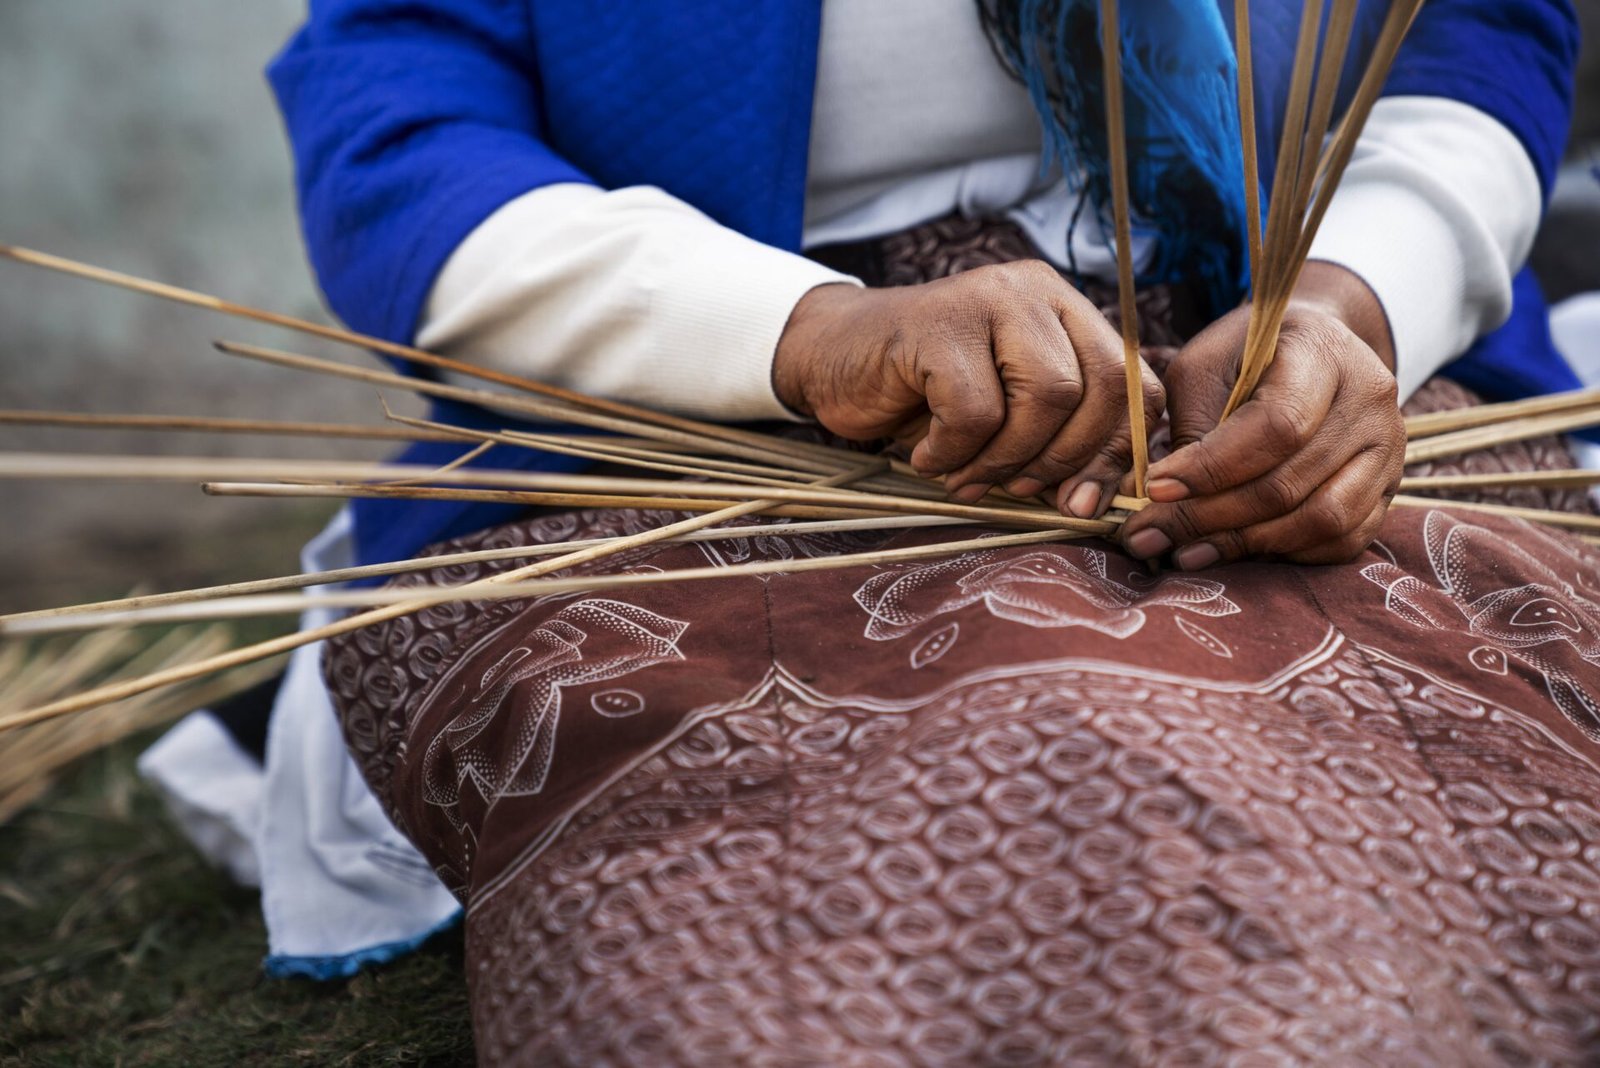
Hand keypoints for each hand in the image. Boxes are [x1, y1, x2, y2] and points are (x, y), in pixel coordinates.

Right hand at [773, 261, 1163, 515]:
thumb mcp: (1002, 415)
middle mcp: (1035, 293)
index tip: (1083, 498)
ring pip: (1047, 397)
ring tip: (966, 477)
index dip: (1117, 450)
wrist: (828, 358)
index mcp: (1065, 310)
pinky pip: (976, 411)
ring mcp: (987, 299)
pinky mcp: (937, 324)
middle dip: (1067, 459)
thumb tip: (1094, 501)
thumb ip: (1052, 440)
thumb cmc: (919, 393)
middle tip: (1024, 493)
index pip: (1131, 381)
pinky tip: (925, 456)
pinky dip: (952, 453)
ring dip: (1008, 460)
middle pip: (1100, 387)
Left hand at [1119, 262, 1404, 567]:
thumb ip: (1192, 423)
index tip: (1156, 488)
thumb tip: (1164, 498)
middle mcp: (1370, 401)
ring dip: (1244, 544)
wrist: (1315, 351)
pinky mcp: (1388, 488)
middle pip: (1290, 481)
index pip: (1277, 425)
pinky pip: (1343, 540)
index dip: (1212, 467)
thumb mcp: (1206, 365)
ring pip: (1321, 519)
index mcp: (1323, 352)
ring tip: (1184, 552)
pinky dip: (1286, 555)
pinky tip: (1236, 552)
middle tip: (1149, 535)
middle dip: (1209, 517)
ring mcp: (1389, 448)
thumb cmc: (1247, 357)